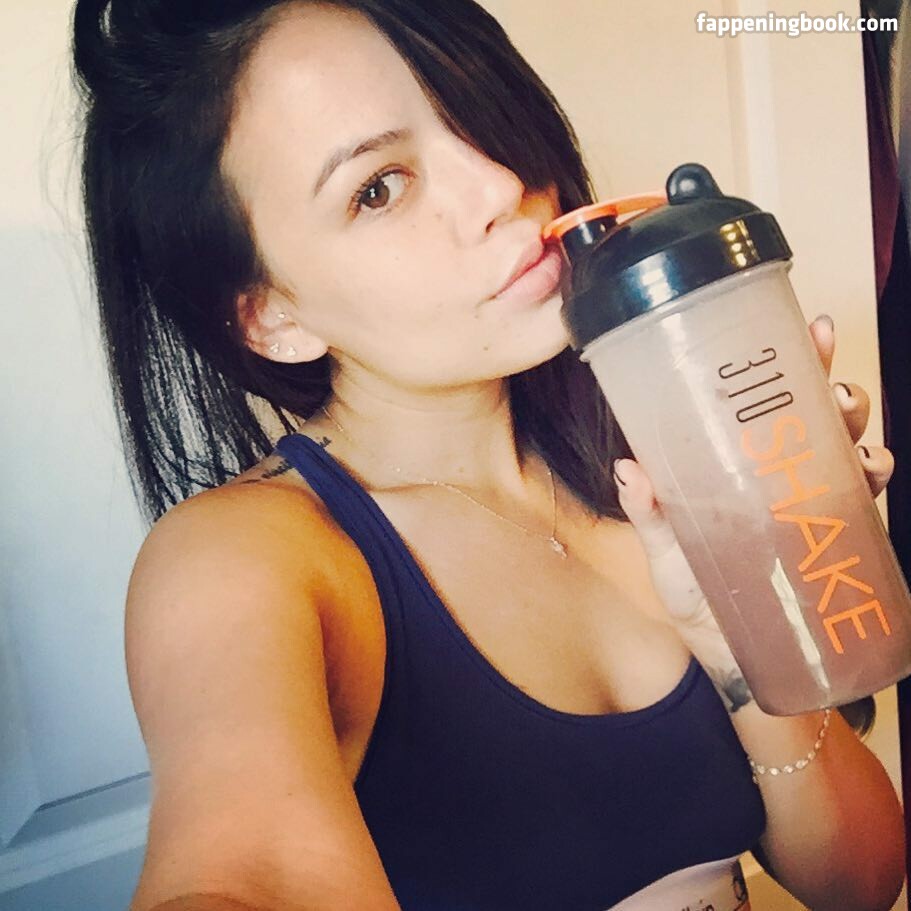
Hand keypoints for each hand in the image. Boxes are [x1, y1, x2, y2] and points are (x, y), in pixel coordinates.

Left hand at [613, 313, 895, 630]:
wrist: (731, 656)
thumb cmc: (694, 595)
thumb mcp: (665, 553)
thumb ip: (649, 515)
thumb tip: (626, 467)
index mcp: (736, 470)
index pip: (758, 408)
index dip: (777, 366)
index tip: (791, 329)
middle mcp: (779, 478)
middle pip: (809, 415)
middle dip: (824, 379)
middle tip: (821, 359)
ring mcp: (810, 505)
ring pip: (842, 445)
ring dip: (849, 420)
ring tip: (843, 407)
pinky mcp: (835, 538)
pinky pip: (862, 499)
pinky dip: (871, 476)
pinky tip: (869, 464)